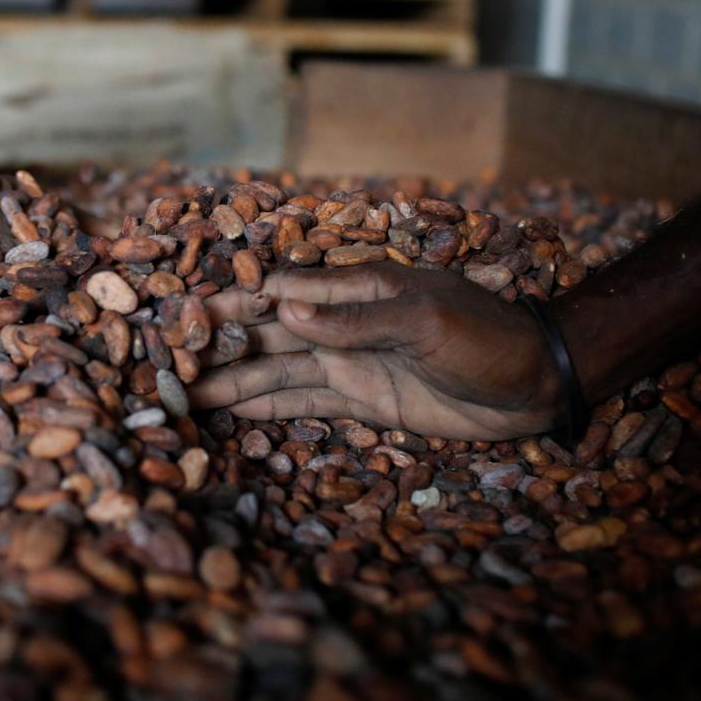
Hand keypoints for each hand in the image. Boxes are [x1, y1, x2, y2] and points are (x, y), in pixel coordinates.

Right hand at [189, 264, 560, 441]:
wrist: (535, 383)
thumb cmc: (487, 338)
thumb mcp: (426, 323)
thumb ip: (356, 322)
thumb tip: (286, 314)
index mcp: (356, 289)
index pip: (280, 290)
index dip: (233, 299)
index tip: (185, 310)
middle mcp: (342, 324)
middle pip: (266, 331)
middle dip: (218, 342)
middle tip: (165, 359)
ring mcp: (348, 362)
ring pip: (275, 368)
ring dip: (230, 379)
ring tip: (182, 393)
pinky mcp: (360, 399)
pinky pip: (300, 400)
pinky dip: (263, 406)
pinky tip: (226, 411)